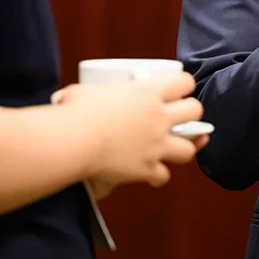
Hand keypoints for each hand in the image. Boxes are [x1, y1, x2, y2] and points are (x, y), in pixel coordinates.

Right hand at [53, 71, 205, 189]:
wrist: (75, 142)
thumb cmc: (75, 112)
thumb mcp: (82, 92)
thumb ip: (83, 95)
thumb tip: (64, 98)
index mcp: (147, 92)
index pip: (183, 82)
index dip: (185, 85)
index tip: (180, 89)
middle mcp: (158, 117)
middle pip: (195, 111)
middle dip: (192, 114)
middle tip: (183, 117)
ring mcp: (156, 144)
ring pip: (188, 148)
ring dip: (185, 148)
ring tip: (176, 147)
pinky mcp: (147, 168)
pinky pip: (163, 175)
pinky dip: (158, 175)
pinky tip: (152, 174)